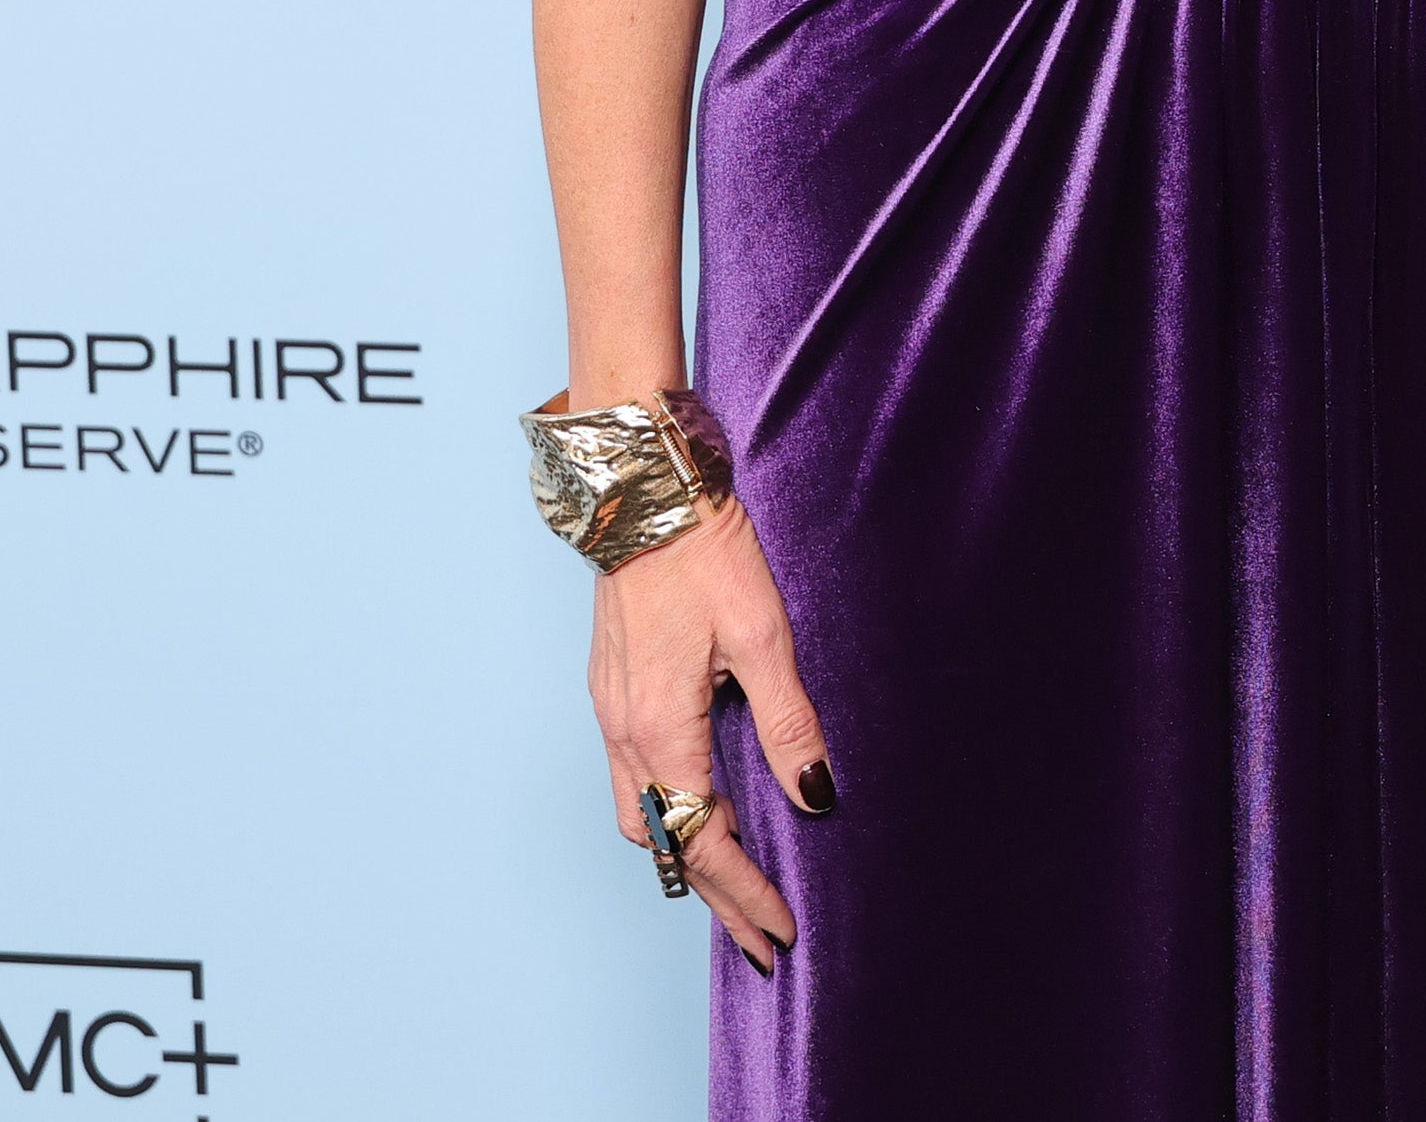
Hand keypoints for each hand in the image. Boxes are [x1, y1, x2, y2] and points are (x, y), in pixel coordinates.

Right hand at [588, 492, 837, 973]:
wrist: (641, 489)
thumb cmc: (703, 552)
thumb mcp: (763, 637)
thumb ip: (788, 722)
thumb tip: (815, 795)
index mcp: (660, 730)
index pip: (706, 841)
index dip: (745, 893)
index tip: (781, 932)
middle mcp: (623, 733)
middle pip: (668, 844)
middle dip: (716, 894)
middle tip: (760, 936)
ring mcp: (610, 711)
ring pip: (642, 815)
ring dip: (687, 854)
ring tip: (736, 883)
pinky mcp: (611, 687)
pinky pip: (634, 778)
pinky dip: (670, 811)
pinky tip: (702, 804)